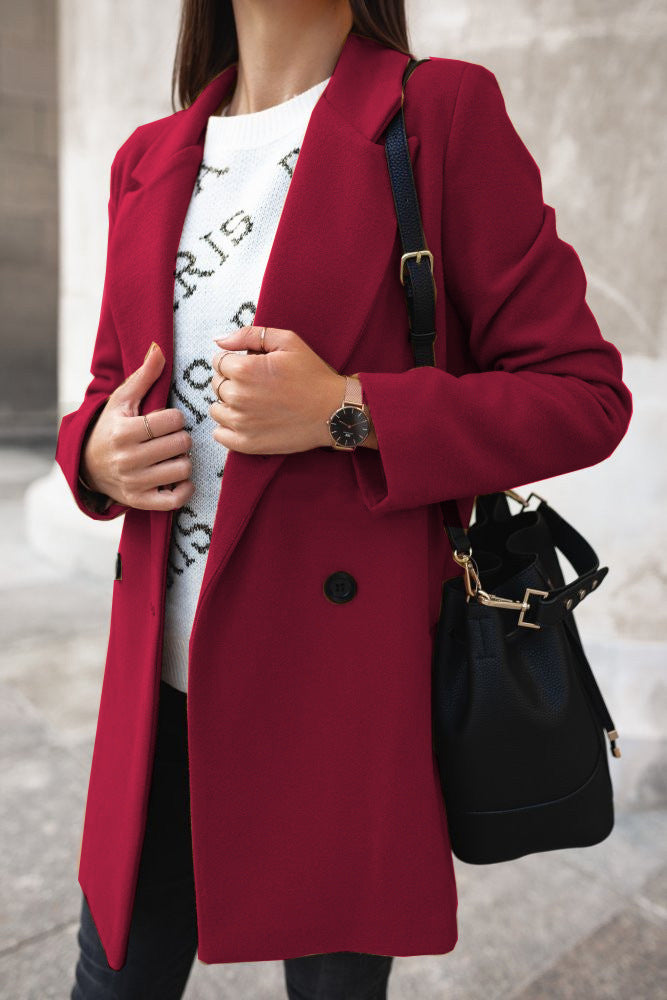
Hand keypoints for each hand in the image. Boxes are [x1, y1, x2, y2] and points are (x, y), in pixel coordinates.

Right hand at [80, 342, 194, 510]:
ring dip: (184, 461)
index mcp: (124, 431)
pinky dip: (185, 488)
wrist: (89, 466)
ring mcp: (134, 483)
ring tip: (173, 455)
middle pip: (181, 444)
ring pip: (183, 469)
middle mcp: (128, 459)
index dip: (176, 417)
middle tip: (172, 437)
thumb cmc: (111, 427)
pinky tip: (179, 477)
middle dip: (182, 438)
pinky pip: (176, 499)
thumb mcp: (122, 400)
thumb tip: (159, 347)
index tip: (168, 420)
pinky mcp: (140, 501)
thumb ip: (144, 376)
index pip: (173, 420)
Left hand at [209, 326, 344, 454]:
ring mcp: (241, 423)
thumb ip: (249, 335)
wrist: (333, 411)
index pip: (219, 362)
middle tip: (257, 386)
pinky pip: (219, 434)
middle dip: (232, 382)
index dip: (234, 362)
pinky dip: (227, 428)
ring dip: (228, 405)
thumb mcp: (287, 342)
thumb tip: (218, 340)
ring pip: (216, 409)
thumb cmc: (312, 374)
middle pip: (217, 385)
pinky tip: (246, 421)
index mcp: (245, 369)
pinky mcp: (246, 443)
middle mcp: (238, 396)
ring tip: (253, 403)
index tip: (252, 368)